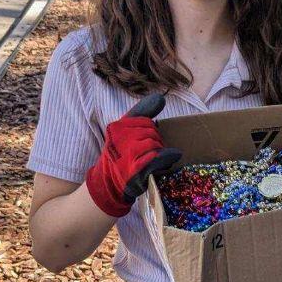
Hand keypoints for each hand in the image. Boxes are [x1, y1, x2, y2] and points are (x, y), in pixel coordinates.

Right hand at [85, 94, 181, 218]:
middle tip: (151, 152)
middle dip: (156, 141)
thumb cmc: (120, 155)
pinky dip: (166, 157)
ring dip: (159, 151)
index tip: (146, 139)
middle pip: (152, 132)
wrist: (108, 183)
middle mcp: (119, 138)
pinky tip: (173, 156)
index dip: (151, 130)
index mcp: (117, 127)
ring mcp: (126, 154)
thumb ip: (142, 113)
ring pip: (154, 144)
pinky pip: (156, 158)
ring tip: (153, 159)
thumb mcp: (125, 131)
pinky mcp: (135, 170)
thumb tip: (160, 98)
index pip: (145, 121)